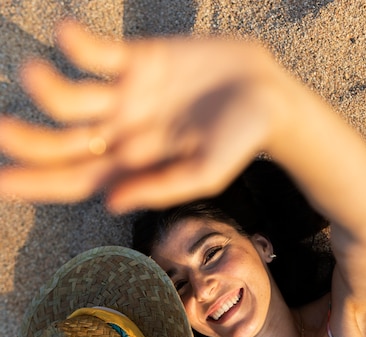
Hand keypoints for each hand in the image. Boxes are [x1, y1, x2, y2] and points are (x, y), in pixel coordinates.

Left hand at [0, 20, 279, 211]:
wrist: (267, 94)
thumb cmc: (241, 142)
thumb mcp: (207, 172)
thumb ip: (161, 187)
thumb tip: (110, 202)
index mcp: (132, 168)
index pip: (74, 180)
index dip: (36, 183)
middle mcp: (120, 134)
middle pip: (61, 144)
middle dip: (28, 141)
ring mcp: (125, 96)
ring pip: (70, 98)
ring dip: (47, 88)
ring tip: (32, 73)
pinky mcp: (138, 59)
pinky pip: (98, 52)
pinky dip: (79, 44)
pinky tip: (66, 33)